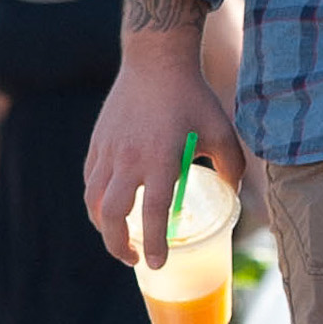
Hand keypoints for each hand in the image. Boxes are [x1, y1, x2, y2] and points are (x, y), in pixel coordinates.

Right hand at [84, 63, 243, 267]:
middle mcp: (129, 158)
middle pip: (111, 214)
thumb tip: (232, 194)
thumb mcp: (222, 131)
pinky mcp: (98, 141)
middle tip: (133, 257)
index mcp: (161, 159)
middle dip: (118, 244)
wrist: (155, 60)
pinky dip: (96, 200)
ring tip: (118, 236)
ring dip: (103, 225)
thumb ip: (231, 167)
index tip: (156, 263)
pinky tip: (108, 205)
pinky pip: (90, 179)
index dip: (154, 243)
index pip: (152, 212)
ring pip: (94, 199)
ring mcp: (109, 150)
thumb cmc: (193, 97)